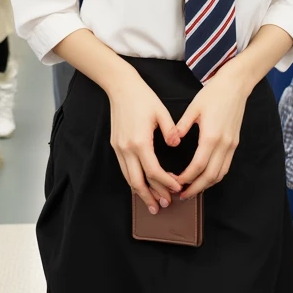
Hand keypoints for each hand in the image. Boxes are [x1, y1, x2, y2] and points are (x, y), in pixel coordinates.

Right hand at [108, 70, 182, 213]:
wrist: (120, 87)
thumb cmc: (143, 98)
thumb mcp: (162, 112)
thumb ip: (171, 131)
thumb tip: (176, 145)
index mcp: (140, 142)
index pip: (154, 171)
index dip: (166, 183)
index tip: (177, 188)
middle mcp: (127, 149)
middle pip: (138, 182)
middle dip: (151, 196)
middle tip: (163, 206)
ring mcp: (119, 148)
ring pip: (129, 178)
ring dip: (140, 193)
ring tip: (152, 203)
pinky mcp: (116, 145)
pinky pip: (124, 169)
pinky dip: (133, 181)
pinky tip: (141, 186)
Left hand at [174, 62, 249, 200]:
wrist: (236, 85)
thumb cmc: (213, 94)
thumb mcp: (193, 108)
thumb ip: (181, 126)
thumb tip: (172, 141)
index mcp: (211, 136)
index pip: (198, 166)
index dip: (186, 178)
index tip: (175, 183)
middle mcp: (224, 144)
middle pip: (210, 176)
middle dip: (196, 188)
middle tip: (182, 194)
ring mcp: (231, 145)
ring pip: (220, 174)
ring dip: (206, 185)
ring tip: (192, 189)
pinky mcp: (235, 143)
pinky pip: (225, 166)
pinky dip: (215, 176)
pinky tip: (204, 177)